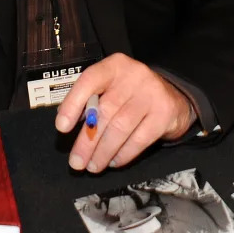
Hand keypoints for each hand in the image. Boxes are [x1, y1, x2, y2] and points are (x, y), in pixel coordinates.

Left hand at [55, 53, 196, 172]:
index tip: (62, 127)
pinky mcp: (164, 113)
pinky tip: (114, 161)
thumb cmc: (131, 95)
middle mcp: (134, 75)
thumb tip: (66, 122)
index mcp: (115, 66)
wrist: (172, 97)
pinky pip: (139, 139)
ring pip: (121, 127)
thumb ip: (90, 99)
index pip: (90, 80)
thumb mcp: (111, 87)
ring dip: (103, 152)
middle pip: (105, 111)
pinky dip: (124, 154)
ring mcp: (152, 93)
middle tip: (76, 162)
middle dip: (87, 141)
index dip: (73, 103)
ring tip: (93, 166)